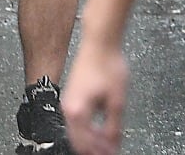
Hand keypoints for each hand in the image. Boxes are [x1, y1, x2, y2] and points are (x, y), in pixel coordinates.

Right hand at [62, 37, 129, 154]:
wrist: (100, 42)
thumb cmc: (106, 64)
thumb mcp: (116, 101)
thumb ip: (113, 127)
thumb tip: (112, 145)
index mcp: (77, 112)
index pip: (86, 145)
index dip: (99, 153)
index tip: (110, 154)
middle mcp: (68, 108)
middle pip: (78, 140)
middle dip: (94, 149)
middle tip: (109, 152)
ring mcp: (69, 101)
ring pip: (77, 131)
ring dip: (92, 140)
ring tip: (108, 143)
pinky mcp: (73, 96)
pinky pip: (77, 120)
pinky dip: (88, 128)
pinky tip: (101, 128)